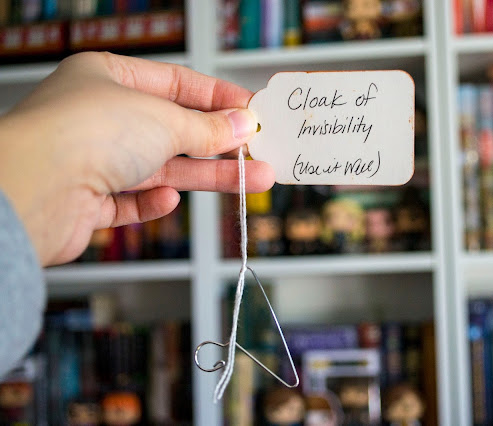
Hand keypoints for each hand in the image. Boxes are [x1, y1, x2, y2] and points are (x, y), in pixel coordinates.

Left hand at [0, 52, 274, 265]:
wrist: (32, 191)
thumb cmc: (87, 134)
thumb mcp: (165, 120)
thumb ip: (208, 128)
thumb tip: (242, 125)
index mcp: (107, 78)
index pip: (175, 83)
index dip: (218, 98)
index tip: (252, 112)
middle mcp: (97, 117)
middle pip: (173, 131)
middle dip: (220, 145)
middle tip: (260, 153)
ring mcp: (90, 160)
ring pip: (160, 169)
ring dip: (205, 176)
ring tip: (252, 181)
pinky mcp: (86, 201)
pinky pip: (129, 201)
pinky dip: (151, 202)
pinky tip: (167, 200)